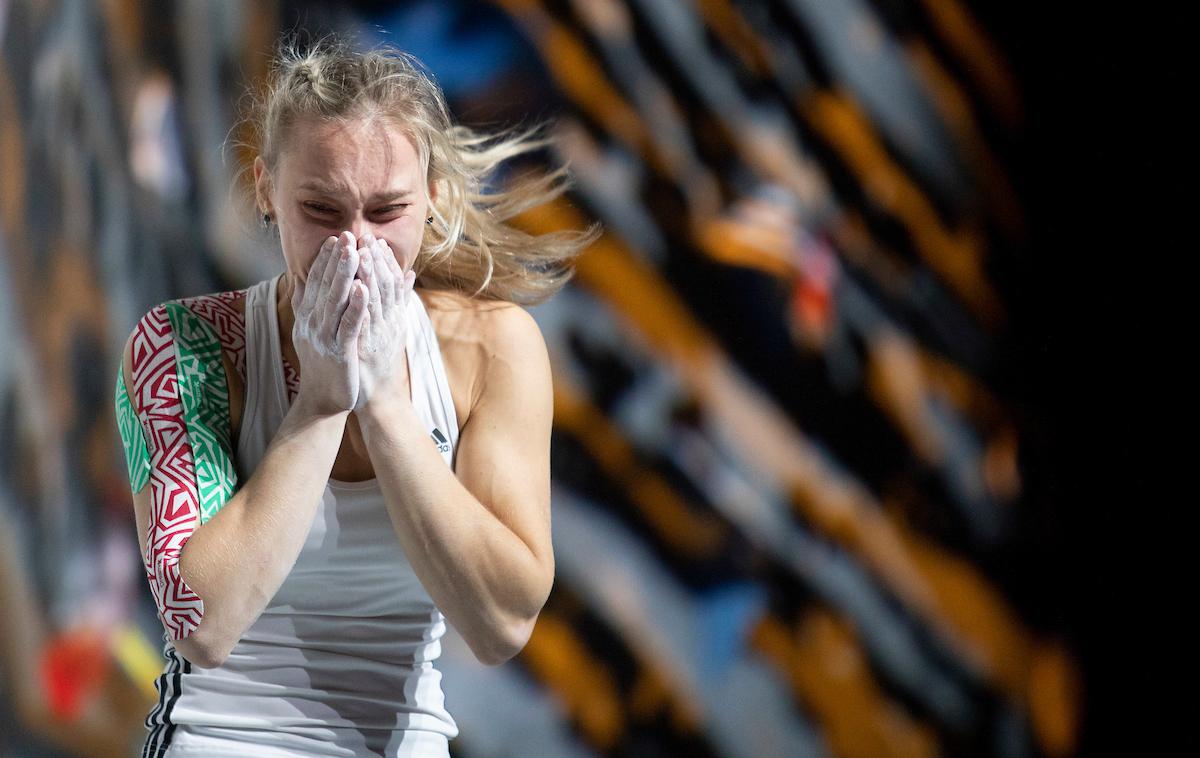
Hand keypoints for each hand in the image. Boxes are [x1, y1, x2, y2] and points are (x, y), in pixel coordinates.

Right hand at [290, 232, 368, 414]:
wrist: (323, 400)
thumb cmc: (321, 363)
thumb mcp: (309, 330)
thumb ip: (306, 304)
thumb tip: (300, 277)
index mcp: (308, 316)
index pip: (316, 281)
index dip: (325, 259)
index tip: (336, 238)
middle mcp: (312, 323)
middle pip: (324, 285)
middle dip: (336, 260)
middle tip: (346, 235)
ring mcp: (324, 337)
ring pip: (335, 300)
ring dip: (345, 275)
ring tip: (354, 252)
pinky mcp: (339, 351)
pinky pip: (347, 325)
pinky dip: (354, 306)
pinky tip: (362, 289)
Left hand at [353, 233, 415, 412]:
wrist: (379, 397)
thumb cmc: (381, 362)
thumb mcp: (392, 328)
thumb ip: (398, 301)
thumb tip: (409, 274)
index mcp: (393, 316)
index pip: (390, 282)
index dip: (384, 261)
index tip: (375, 240)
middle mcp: (390, 323)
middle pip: (386, 286)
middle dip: (376, 260)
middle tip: (367, 237)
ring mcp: (380, 336)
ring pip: (378, 301)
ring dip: (371, 275)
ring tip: (363, 253)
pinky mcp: (369, 349)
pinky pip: (366, 323)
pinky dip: (363, 305)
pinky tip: (358, 288)